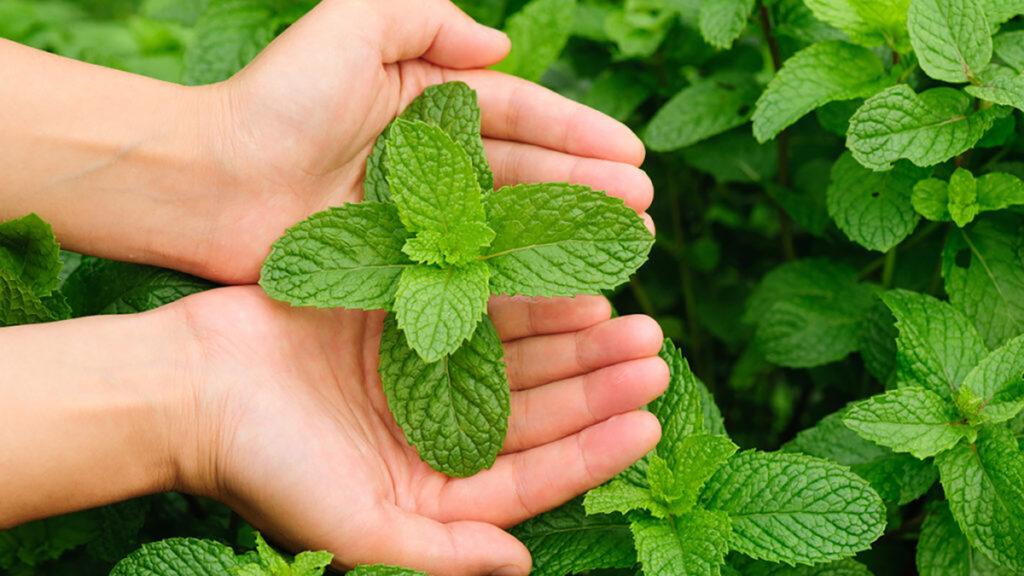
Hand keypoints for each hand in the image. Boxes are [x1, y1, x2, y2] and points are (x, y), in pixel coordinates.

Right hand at [168, 287, 665, 573]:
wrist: (184, 387)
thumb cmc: (261, 467)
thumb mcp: (351, 530)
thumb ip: (437, 554)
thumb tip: (519, 566)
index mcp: (432, 489)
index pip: (535, 474)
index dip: (596, 449)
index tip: (650, 418)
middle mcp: (435, 431)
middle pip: (537, 410)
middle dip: (599, 383)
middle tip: (656, 351)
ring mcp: (421, 373)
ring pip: (518, 356)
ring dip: (573, 338)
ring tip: (629, 316)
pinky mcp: (400, 320)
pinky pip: (476, 306)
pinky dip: (521, 298)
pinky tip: (566, 285)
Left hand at [191, 0, 652, 282]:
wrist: (206, 182)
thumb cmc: (274, 103)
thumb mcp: (349, 26)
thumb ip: (424, 18)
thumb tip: (502, 44)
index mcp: (424, 99)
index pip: (519, 113)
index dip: (578, 134)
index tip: (632, 158)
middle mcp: (428, 156)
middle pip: (525, 172)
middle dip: (586, 191)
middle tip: (641, 216)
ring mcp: (414, 213)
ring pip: (506, 222)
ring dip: (563, 235)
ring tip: (619, 250)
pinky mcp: (395, 261)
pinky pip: (467, 266)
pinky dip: (514, 277)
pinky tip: (556, 289)